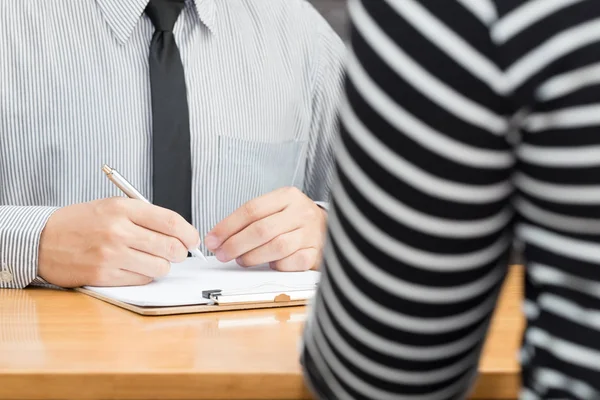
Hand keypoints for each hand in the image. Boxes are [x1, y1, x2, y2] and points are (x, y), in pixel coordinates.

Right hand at [38, 197, 199, 287]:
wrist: (41, 240)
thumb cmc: (80, 223)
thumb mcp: (112, 206)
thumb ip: (144, 216)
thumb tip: (179, 233)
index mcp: (123, 208)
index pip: (171, 222)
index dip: (189, 233)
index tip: (192, 240)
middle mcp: (118, 230)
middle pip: (170, 246)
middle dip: (179, 252)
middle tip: (176, 252)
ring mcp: (111, 255)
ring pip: (160, 267)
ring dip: (161, 266)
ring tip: (150, 259)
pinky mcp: (104, 275)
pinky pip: (142, 279)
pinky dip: (144, 275)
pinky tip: (133, 267)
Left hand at [203, 187, 326, 270]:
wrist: (334, 226)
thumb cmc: (296, 219)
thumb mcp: (277, 209)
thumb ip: (252, 220)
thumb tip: (220, 239)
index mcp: (287, 196)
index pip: (252, 209)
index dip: (228, 226)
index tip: (213, 240)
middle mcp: (301, 212)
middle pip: (262, 229)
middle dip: (236, 244)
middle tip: (222, 254)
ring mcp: (311, 233)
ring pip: (276, 247)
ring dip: (253, 257)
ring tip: (242, 260)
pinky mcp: (317, 252)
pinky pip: (292, 262)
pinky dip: (277, 266)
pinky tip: (271, 264)